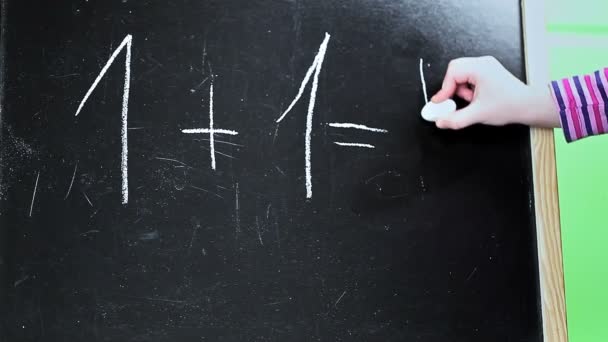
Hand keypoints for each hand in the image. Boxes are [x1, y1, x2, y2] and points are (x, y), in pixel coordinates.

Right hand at [431, 56, 559, 128]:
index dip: (444, 89)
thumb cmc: (508, 106)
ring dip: (460, 88)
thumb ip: (456, 119)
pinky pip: (469, 75)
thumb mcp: (478, 115)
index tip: (440, 102)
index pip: (452, 73)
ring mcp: (486, 65)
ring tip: (471, 100)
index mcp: (480, 68)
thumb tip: (440, 122)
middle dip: (452, 87)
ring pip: (461, 73)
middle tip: (454, 100)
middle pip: (455, 69)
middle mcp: (483, 63)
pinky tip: (476, 97)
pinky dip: (468, 87)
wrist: (528, 105)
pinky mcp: (488, 70)